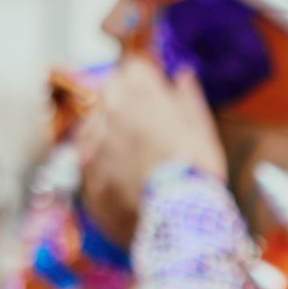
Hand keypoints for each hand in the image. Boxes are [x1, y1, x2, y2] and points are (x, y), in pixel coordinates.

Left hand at [78, 54, 224, 241]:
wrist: (177, 221)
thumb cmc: (197, 172)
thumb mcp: (202, 131)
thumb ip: (187, 98)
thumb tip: (182, 75)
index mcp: (138, 93)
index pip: (134, 67)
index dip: (148, 81)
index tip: (159, 96)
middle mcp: (108, 110)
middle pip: (111, 91)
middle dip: (127, 103)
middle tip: (150, 130)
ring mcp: (93, 141)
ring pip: (96, 122)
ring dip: (111, 130)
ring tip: (136, 158)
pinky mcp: (85, 171)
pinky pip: (88, 154)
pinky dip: (101, 160)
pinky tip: (123, 177)